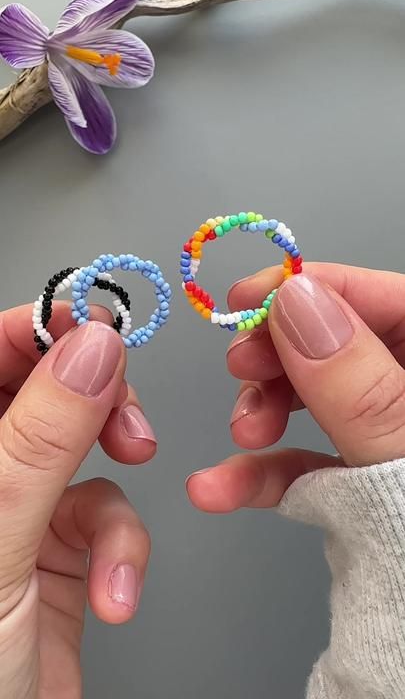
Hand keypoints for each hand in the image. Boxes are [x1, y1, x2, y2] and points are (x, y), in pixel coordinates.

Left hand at [0, 304, 155, 698]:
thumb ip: (42, 437)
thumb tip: (90, 347)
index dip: (41, 329)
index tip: (98, 326)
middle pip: (48, 389)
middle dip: (98, 405)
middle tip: (127, 424)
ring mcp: (22, 505)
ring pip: (89, 452)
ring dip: (116, 494)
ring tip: (115, 534)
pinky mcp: (63, 546)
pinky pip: (109, 515)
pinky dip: (124, 551)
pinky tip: (114, 592)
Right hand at [187, 264, 404, 511]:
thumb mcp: (403, 457)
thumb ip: (355, 384)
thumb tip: (293, 300)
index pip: (382, 298)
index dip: (315, 287)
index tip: (250, 297)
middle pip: (336, 343)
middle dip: (278, 353)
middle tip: (240, 364)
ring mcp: (380, 439)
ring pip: (313, 399)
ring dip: (262, 410)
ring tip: (244, 432)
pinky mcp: (355, 487)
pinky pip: (306, 465)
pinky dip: (260, 475)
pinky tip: (216, 489)